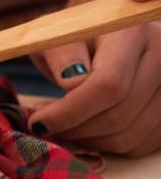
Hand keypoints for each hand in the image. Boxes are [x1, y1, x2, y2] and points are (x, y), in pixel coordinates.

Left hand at [29, 23, 160, 155]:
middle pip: (119, 115)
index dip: (70, 111)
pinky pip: (139, 145)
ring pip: (129, 136)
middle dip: (74, 129)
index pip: (108, 84)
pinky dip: (107, 146)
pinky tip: (87, 129)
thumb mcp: (55, 36)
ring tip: (64, 123)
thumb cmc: (73, 36)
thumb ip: (61, 56)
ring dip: (88, 140)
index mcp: (132, 32)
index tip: (38, 122)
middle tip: (45, 124)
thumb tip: (71, 84)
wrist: (103, 37)